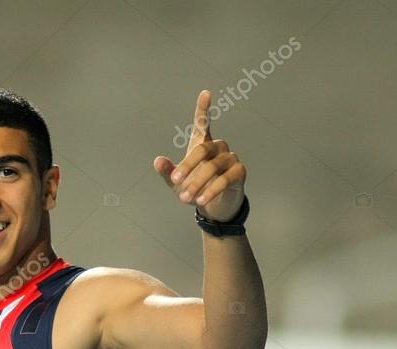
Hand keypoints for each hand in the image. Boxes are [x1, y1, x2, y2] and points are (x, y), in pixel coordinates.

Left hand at [153, 90, 245, 221]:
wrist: (214, 206)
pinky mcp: (239, 172)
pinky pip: (225, 179)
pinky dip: (211, 190)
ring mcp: (230, 158)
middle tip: (175, 181)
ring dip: (197, 183)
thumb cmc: (194, 188)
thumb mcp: (176, 182)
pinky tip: (201, 200)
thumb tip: (158, 161)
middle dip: (187, 166)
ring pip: (212, 166)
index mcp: (201, 145)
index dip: (203, 109)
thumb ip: (167, 171)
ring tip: (185, 198)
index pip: (202, 124)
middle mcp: (217, 147)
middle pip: (202, 149)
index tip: (205, 93)